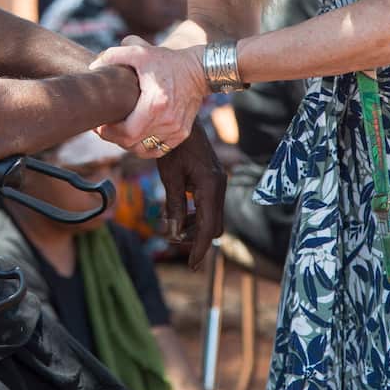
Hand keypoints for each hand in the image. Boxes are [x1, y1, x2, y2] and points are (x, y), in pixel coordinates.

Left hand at [91, 37, 206, 153]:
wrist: (200, 71)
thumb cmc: (168, 61)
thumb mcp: (140, 52)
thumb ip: (113, 55)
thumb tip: (93, 67)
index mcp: (155, 104)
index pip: (127, 133)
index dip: (108, 133)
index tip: (99, 124)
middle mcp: (167, 121)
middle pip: (132, 144)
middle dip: (114, 138)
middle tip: (104, 127)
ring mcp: (176, 130)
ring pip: (143, 150)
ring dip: (128, 143)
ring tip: (119, 130)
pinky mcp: (181, 134)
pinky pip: (157, 150)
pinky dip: (144, 146)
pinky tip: (136, 135)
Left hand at [155, 125, 225, 269]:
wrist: (180, 122)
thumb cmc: (173, 147)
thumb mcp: (170, 177)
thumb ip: (174, 205)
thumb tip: (174, 233)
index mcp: (211, 188)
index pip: (207, 227)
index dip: (199, 249)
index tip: (192, 266)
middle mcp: (219, 187)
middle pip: (214, 226)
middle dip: (196, 238)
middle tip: (172, 240)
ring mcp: (218, 183)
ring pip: (212, 217)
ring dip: (194, 226)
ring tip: (172, 226)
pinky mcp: (213, 180)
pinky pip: (208, 205)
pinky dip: (195, 214)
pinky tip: (178, 213)